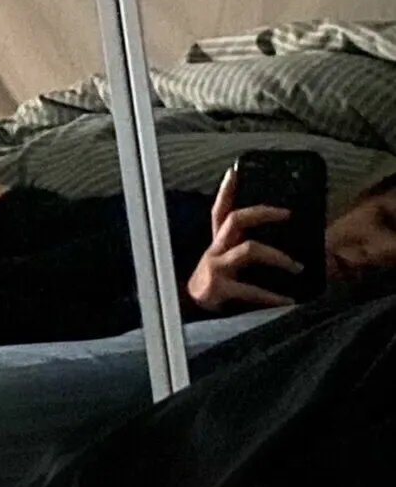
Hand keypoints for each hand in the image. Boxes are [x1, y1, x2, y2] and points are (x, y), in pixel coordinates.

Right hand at [186, 169, 302, 312]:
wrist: (188, 315)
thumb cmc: (214, 286)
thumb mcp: (223, 263)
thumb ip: (240, 250)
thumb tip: (282, 244)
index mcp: (217, 242)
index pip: (219, 209)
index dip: (226, 190)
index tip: (236, 171)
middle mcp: (215, 249)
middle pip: (235, 219)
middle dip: (262, 212)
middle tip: (287, 213)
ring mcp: (216, 267)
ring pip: (248, 249)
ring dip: (278, 256)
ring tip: (298, 267)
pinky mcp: (220, 288)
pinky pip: (251, 289)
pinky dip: (273, 297)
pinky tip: (289, 302)